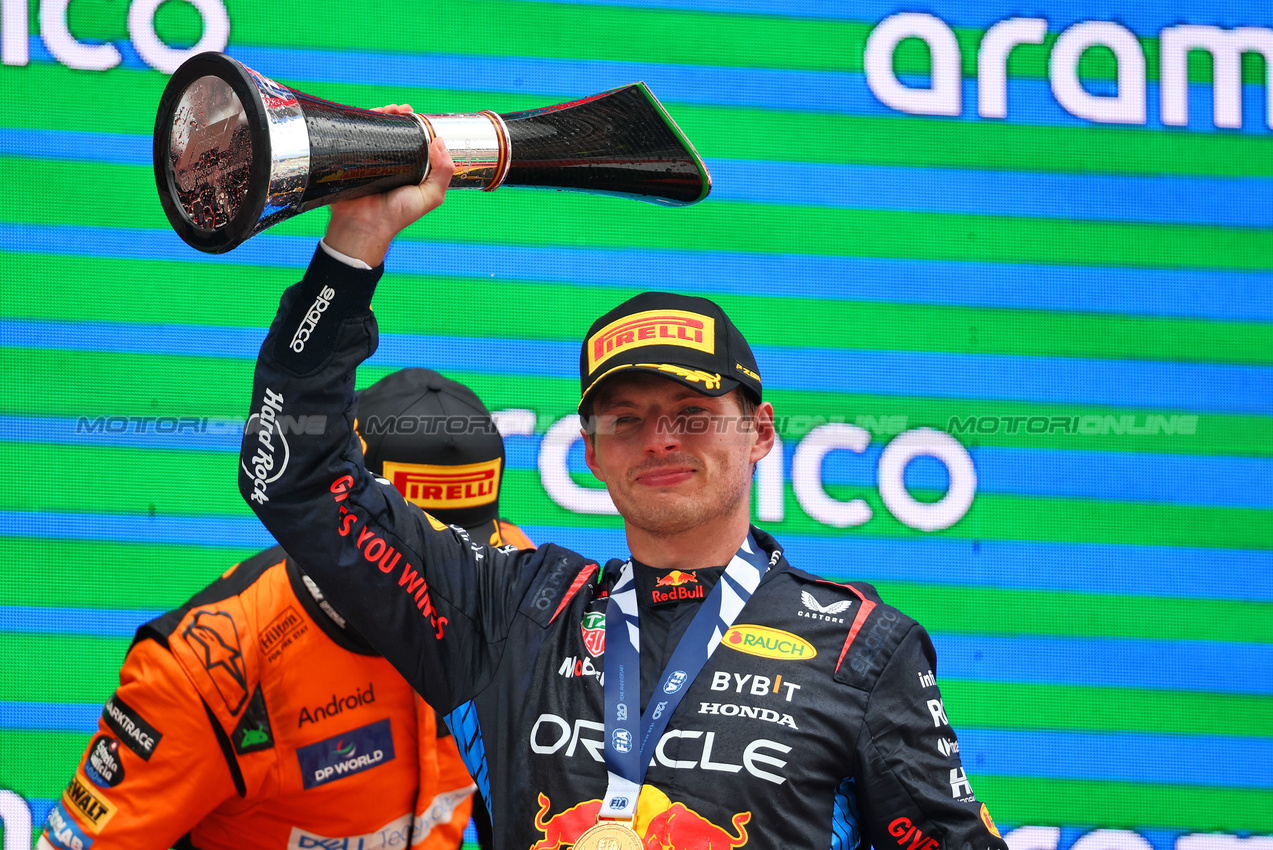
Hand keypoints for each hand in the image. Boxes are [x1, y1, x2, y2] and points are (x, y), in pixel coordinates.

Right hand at [324, 104, 455, 266]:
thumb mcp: (431, 196)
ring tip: (391, 109)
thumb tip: (440, 141)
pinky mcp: (353, 157)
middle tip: (404, 110)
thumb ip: (443, 172)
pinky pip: (357, 134)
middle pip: (396, 132)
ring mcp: (372, 159)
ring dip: (384, 114)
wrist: (365, 224)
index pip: (417, 142)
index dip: (419, 127)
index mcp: (411, 169)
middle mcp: (392, 163)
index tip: (420, 118)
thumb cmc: (398, 214)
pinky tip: (372, 113)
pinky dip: (363, 120)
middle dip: (400, 116)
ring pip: (378, 130)